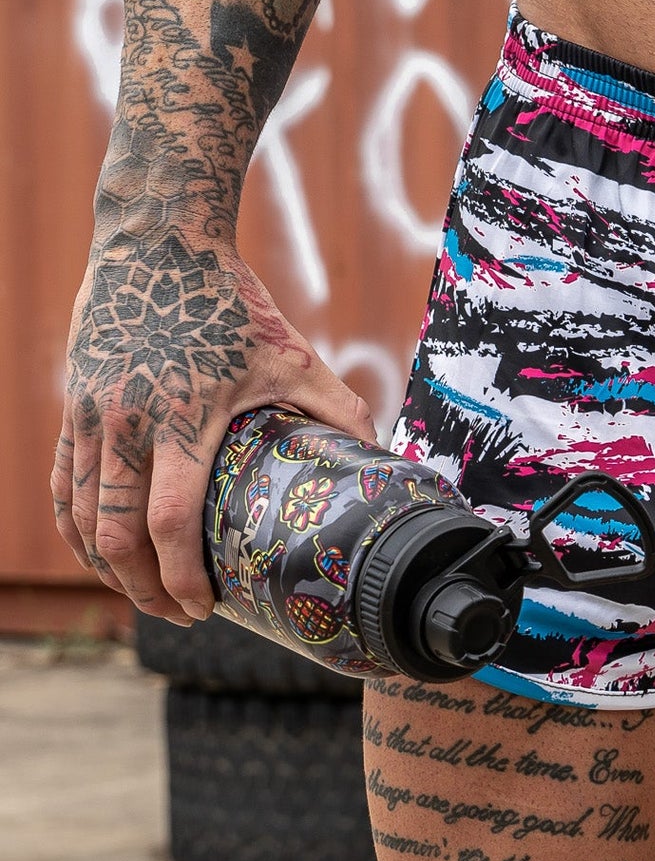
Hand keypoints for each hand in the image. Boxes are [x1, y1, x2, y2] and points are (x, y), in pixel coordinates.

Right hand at [53, 232, 375, 624]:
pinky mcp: (73, 409)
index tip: (204, 608)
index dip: (181, 575)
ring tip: (143, 594)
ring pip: (81, 517)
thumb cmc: (232, 304)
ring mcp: (92, 417)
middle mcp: (128, 423)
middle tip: (177, 616)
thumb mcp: (294, 356)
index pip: (171, 519)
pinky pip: (64, 484)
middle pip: (115, 534)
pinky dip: (76, 527)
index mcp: (185, 418)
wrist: (158, 244)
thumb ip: (339, 411)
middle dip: (142, 588)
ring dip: (107, 567)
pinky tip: (98, 553)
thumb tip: (384, 459)